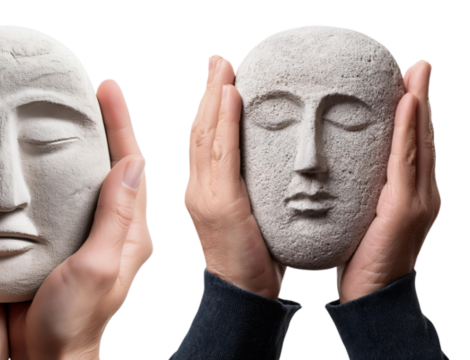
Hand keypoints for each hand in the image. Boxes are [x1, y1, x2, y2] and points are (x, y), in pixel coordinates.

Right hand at [6, 78, 151, 359]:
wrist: (47, 357)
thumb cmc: (74, 322)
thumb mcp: (100, 267)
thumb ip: (116, 217)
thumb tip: (132, 161)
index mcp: (130, 232)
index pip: (130, 164)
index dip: (120, 123)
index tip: (107, 87)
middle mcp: (113, 230)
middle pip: (111, 164)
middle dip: (102, 125)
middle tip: (84, 90)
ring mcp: (87, 237)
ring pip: (85, 179)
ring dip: (77, 144)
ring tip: (57, 113)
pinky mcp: (60, 244)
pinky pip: (61, 199)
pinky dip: (50, 173)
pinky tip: (30, 160)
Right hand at [184, 54, 286, 299]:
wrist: (244, 296)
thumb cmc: (253, 260)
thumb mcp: (250, 216)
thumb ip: (250, 190)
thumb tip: (272, 165)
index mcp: (205, 190)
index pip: (204, 139)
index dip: (210, 106)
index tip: (221, 77)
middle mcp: (197, 188)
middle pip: (199, 130)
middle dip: (208, 92)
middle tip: (218, 60)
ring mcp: (203, 194)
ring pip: (205, 135)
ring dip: (214, 97)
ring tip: (223, 68)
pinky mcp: (217, 202)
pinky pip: (219, 153)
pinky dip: (222, 121)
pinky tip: (229, 96)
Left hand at [336, 59, 439, 302]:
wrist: (370, 297)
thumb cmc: (358, 258)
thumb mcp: (358, 216)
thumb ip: (358, 193)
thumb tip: (335, 169)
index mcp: (406, 193)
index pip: (409, 145)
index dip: (410, 112)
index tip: (405, 80)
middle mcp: (420, 192)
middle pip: (421, 137)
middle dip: (420, 99)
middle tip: (418, 64)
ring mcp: (418, 199)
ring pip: (420, 143)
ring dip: (419, 105)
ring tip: (416, 72)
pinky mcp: (407, 207)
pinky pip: (408, 162)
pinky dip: (410, 131)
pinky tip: (407, 104)